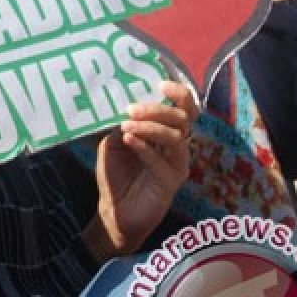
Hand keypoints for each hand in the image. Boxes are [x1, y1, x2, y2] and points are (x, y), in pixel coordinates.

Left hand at [83, 81, 197, 260]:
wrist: (114, 212)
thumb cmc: (116, 176)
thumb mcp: (112, 143)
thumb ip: (121, 124)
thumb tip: (120, 103)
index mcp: (165, 134)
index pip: (183, 109)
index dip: (178, 94)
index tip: (160, 83)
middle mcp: (176, 147)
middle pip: (182, 119)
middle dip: (158, 110)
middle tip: (133, 109)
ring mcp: (177, 164)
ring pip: (175, 138)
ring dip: (150, 128)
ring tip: (127, 126)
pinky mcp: (172, 182)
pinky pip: (162, 161)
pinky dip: (145, 148)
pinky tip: (129, 140)